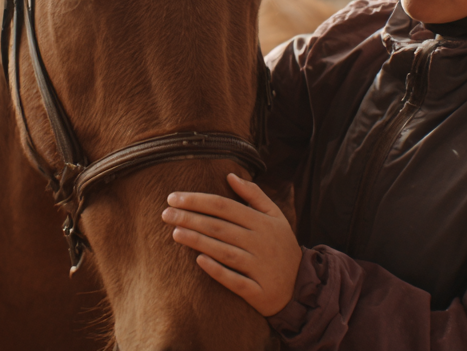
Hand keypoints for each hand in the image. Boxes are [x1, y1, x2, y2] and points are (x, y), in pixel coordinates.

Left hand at [163, 173, 301, 316]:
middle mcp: (260, 242)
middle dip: (190, 218)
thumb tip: (231, 175)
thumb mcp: (275, 216)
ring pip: (223, 251)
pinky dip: (217, 270)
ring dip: (198, 241)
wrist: (302, 285)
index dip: (198, 200)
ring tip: (175, 232)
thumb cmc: (281, 246)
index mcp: (262, 222)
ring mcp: (258, 267)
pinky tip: (198, 261)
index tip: (173, 197)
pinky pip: (234, 280)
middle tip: (165, 213)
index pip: (224, 206)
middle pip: (219, 227)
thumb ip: (254, 195)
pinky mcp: (257, 290)